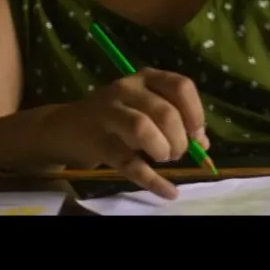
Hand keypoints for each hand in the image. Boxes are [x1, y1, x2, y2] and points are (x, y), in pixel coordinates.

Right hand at [41, 69, 208, 199]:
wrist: (66, 127)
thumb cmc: (116, 117)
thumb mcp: (145, 109)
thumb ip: (176, 121)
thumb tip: (203, 144)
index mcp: (145, 78)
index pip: (180, 86)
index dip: (195, 113)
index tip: (196, 134)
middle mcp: (127, 89)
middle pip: (164, 111)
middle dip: (179, 138)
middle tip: (177, 153)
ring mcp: (109, 113)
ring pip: (142, 128)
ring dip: (162, 149)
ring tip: (164, 158)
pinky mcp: (98, 142)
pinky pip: (128, 163)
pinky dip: (153, 181)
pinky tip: (169, 191)